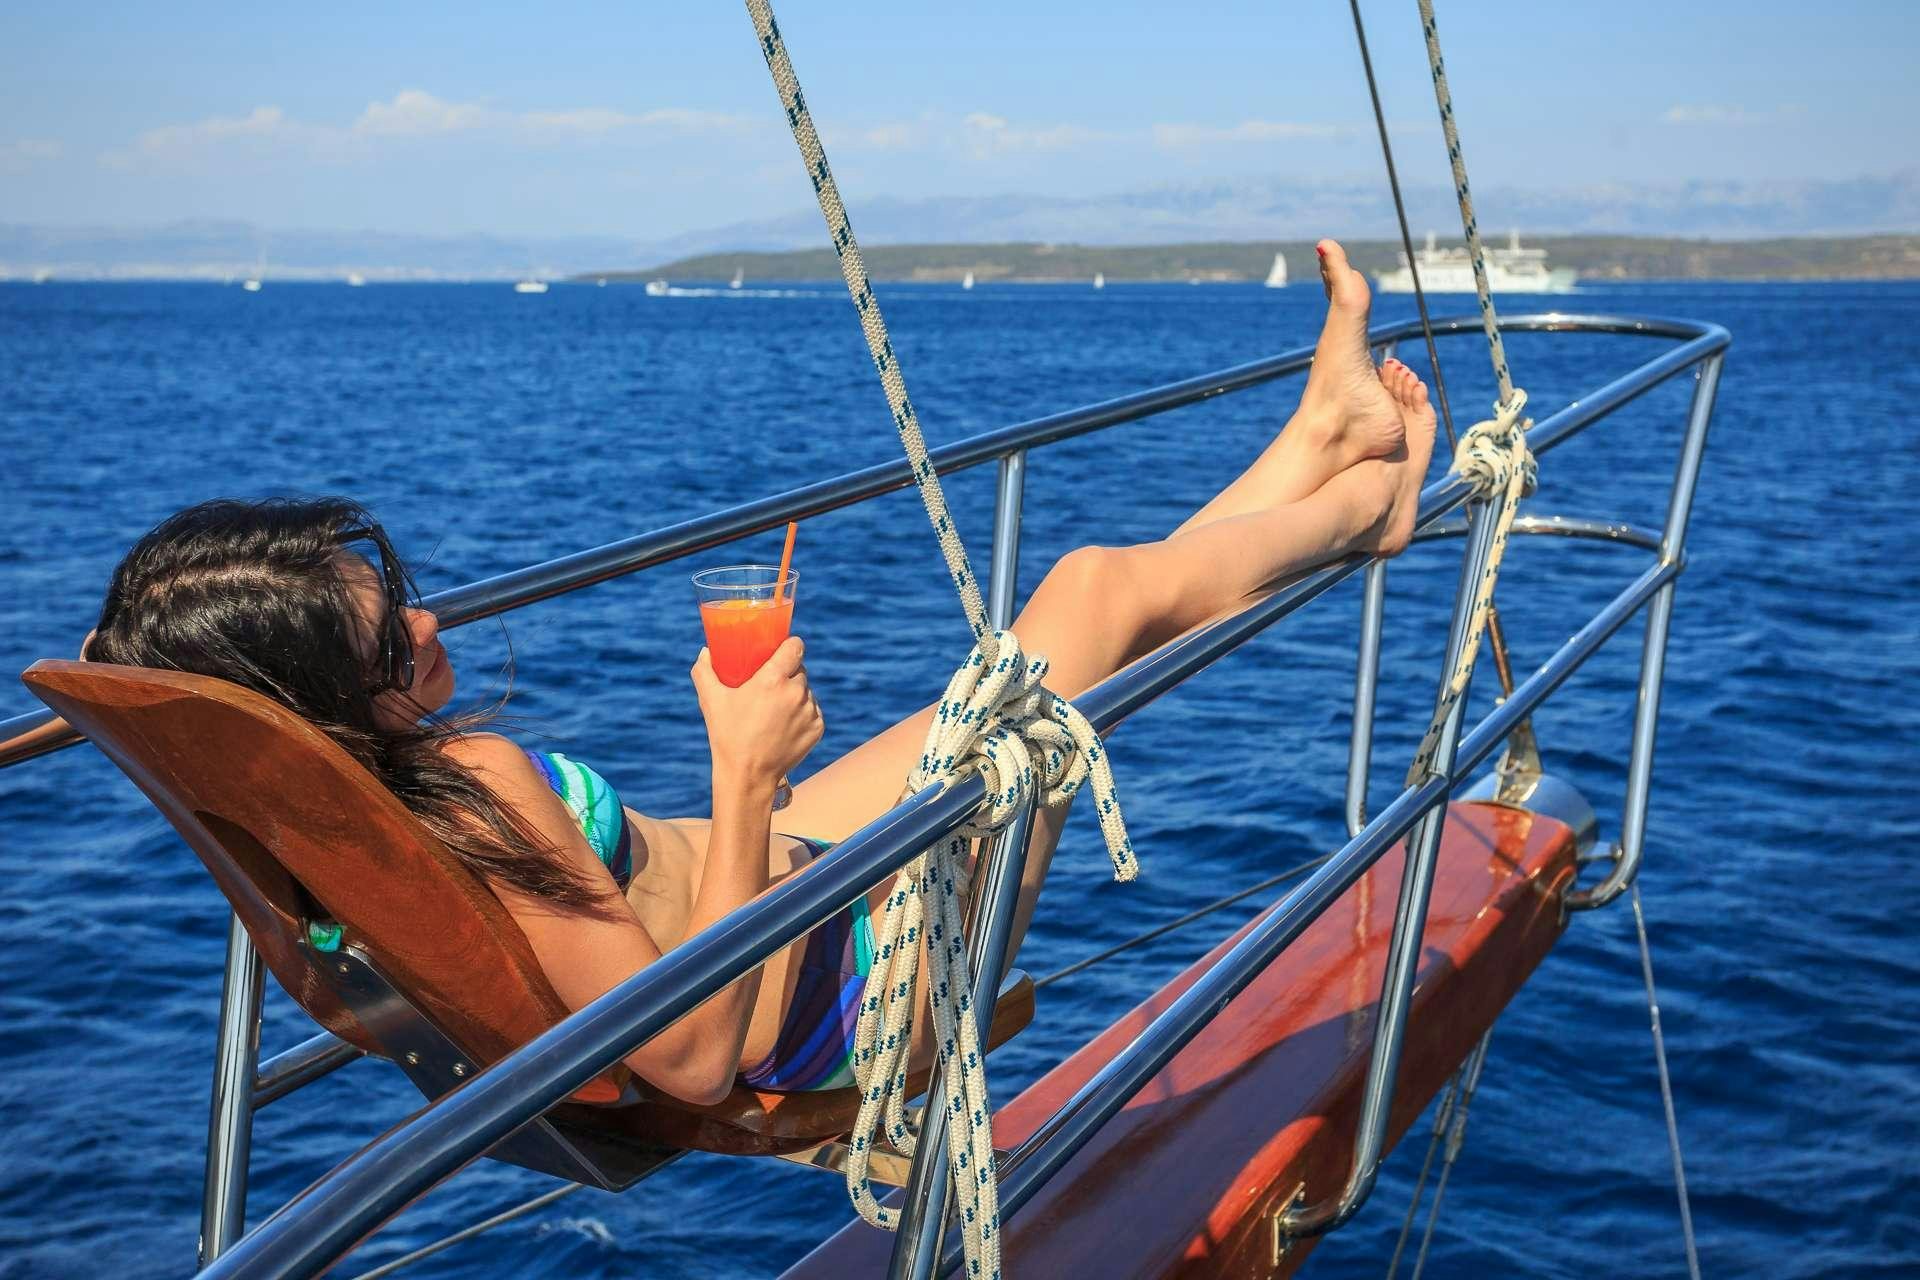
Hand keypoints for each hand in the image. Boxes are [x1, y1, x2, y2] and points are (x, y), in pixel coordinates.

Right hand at [690, 635, 822, 792]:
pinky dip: (802, 713)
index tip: (783, 649)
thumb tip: (706, 651)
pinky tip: (786, 723)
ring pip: (807, 691)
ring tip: (776, 707)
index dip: (790, 645)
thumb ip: (704, 671)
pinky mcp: (818, 728)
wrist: (748, 775)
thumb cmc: (727, 736)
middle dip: (787, 672)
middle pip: (799, 669)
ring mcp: (809, 711)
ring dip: (796, 693)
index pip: (795, 647)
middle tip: (771, 683)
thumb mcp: (711, 701)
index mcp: (772, 680)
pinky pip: (813, 711)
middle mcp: (796, 692)